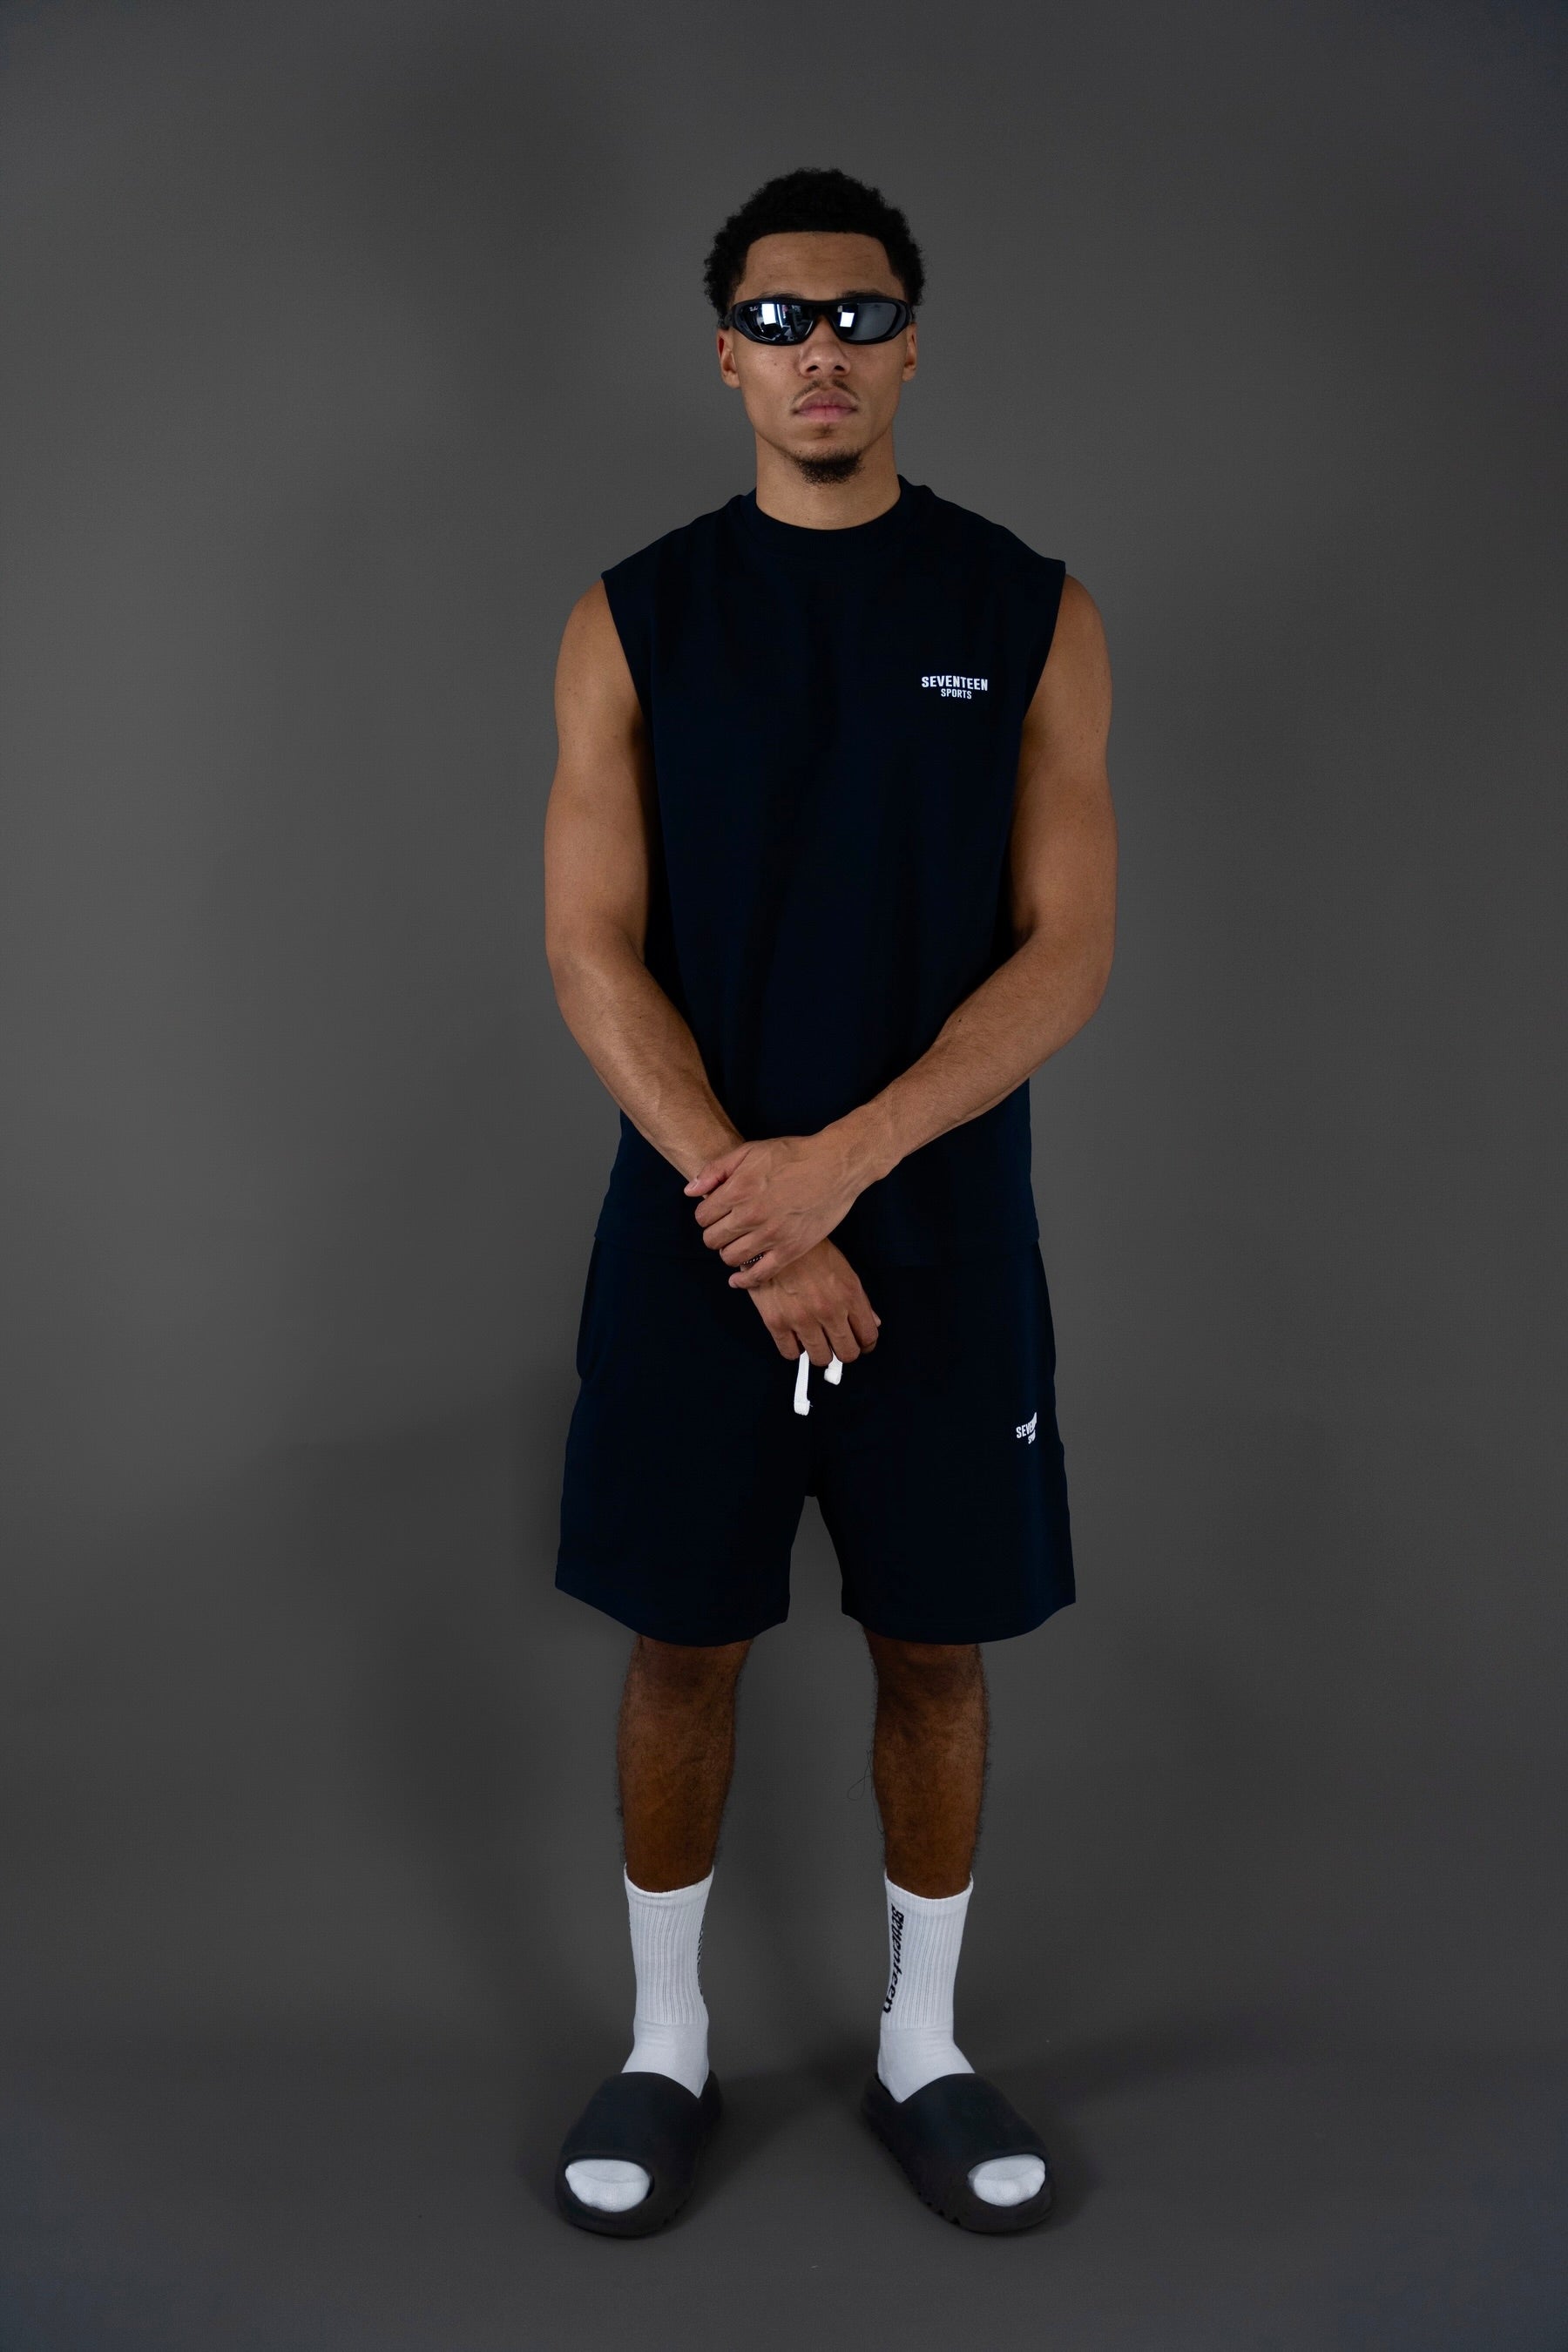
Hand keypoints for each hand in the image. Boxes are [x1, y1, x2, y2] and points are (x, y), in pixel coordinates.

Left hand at [683, 1127, 872, 1286]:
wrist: (835, 1166)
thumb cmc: (793, 1155)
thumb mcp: (750, 1151)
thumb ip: (716, 1170)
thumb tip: (690, 1192)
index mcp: (737, 1190)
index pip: (702, 1217)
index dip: (706, 1215)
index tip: (717, 1213)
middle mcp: (750, 1215)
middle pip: (712, 1239)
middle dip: (715, 1234)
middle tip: (727, 1229)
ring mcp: (770, 1235)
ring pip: (730, 1258)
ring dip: (729, 1253)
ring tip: (738, 1243)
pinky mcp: (790, 1250)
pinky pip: (758, 1275)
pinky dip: (744, 1280)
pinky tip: (739, 1277)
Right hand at [740, 1238, 881, 1365]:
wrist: (773, 1238)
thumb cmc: (809, 1250)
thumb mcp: (843, 1269)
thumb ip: (860, 1300)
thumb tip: (872, 1322)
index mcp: (849, 1295)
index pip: (868, 1336)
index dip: (866, 1344)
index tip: (860, 1344)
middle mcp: (829, 1310)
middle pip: (847, 1353)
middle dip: (845, 1351)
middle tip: (838, 1343)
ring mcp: (802, 1319)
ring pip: (820, 1358)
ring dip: (820, 1352)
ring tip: (816, 1340)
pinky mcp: (776, 1322)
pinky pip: (791, 1353)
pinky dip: (795, 1349)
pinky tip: (795, 1336)